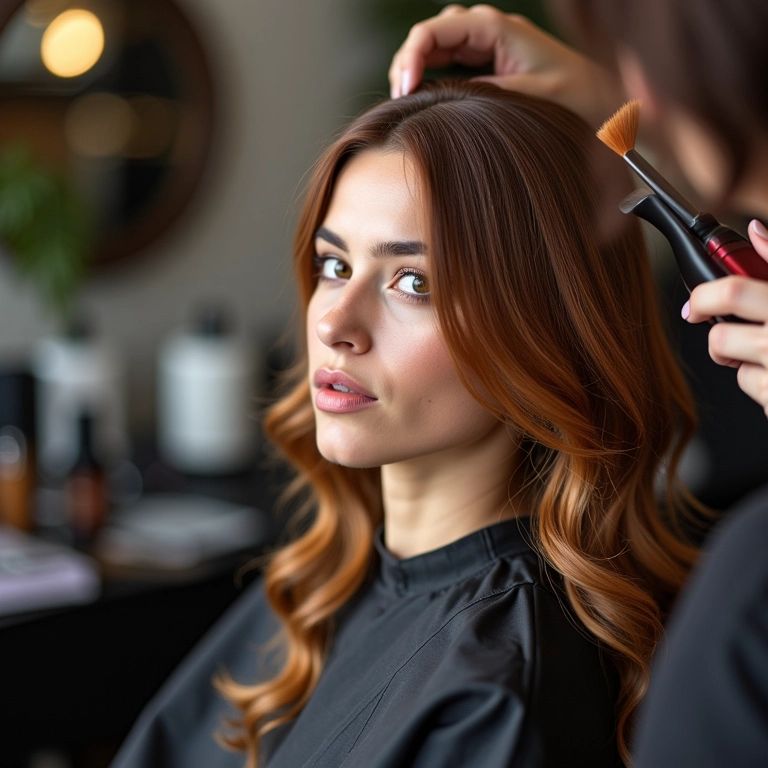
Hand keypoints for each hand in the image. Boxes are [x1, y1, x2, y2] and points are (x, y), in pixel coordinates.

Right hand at [388, 4, 622, 128]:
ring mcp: (486, 44)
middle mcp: (488, 29)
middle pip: (429, 34)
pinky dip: (430, 76)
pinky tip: (425, 97)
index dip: (410, 57)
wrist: (602, 101)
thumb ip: (487, 92)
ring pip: (434, 46)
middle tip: (400, 100)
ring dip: (415, 68)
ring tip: (407, 99)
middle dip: (407, 62)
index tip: (405, 92)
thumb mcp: (531, 97)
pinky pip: (448, 60)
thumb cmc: (574, 96)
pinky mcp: (488, 61)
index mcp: (496, 27)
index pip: (435, 30)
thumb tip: (443, 99)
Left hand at [683, 219, 767, 414]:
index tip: (697, 303)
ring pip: (735, 367)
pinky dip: (764, 384)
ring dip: (745, 360)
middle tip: (728, 332)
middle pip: (721, 340)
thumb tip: (754, 230)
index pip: (733, 293)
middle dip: (721, 339)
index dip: (704, 296)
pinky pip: (755, 389)